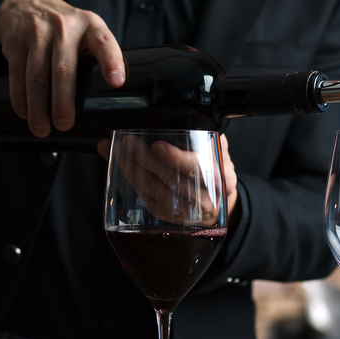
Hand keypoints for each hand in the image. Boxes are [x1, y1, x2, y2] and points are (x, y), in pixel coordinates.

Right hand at [0, 0, 124, 137]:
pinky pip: (17, 73)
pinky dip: (19, 97)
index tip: (117, 82)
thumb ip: (97, 56)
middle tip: (64, 124)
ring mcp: (37, 32)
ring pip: (37, 75)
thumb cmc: (64, 27)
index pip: (104, 43)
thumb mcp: (86, 31)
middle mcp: (64, 27)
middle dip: (63, 101)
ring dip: (38, 106)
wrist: (26, 2)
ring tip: (42, 128)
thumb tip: (110, 98)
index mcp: (90, 26)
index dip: (111, 62)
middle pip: (63, 69)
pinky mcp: (16, 41)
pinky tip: (24, 112)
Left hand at [99, 133, 238, 226]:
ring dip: (132, 169)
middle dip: (145, 159)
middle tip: (129, 142)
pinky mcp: (167, 216)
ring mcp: (183, 211)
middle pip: (169, 179)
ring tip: (119, 150)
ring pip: (153, 189)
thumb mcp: (220, 154)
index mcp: (216, 179)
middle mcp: (201, 199)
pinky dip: (132, 179)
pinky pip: (146, 197)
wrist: (217, 205)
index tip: (157, 146)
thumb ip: (210, 139)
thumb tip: (195, 122)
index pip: (196, 169)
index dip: (176, 158)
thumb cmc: (214, 174)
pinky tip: (123, 164)